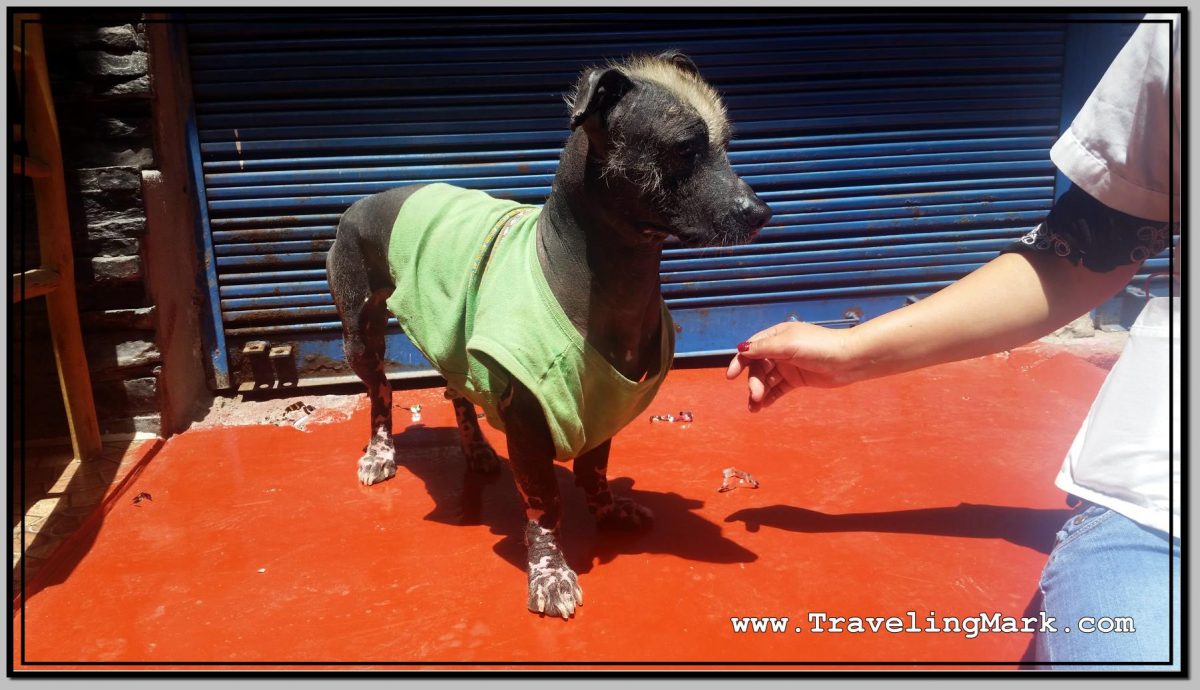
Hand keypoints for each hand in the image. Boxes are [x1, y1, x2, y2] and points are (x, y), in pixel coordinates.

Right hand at [725, 322, 860, 410]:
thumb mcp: (788, 345)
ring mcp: (788, 365)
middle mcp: (780, 350)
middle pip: (758, 367)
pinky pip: (778, 389)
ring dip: (759, 393)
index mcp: (776, 336)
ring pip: (767, 380)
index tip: (730, 376)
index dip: (739, 361)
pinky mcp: (797, 380)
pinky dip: (770, 398)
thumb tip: (741, 349)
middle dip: (754, 382)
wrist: (848, 360)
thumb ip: (764, 348)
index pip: (751, 349)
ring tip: (754, 408)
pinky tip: (763, 407)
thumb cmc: (818, 347)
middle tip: (756, 396)